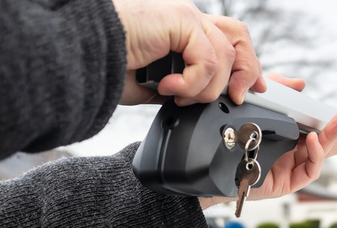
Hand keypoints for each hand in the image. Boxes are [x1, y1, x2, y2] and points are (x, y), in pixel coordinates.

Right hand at [112, 0, 265, 105]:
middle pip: (239, 36)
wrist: (82, 56)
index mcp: (183, 33)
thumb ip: (184, 87)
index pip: (228, 40)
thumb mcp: (157, 85)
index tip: (254, 89)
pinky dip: (192, 83)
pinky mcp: (180, 19)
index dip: (247, 64)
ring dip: (206, 89)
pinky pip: (207, 59)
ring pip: (226, 56)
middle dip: (247, 71)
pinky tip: (168, 88)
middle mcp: (187, 20)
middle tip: (240, 97)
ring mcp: (185, 17)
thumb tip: (203, 102)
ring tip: (178, 96)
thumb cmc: (108, 69)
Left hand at [199, 74, 336, 209]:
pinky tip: (315, 141)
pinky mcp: (286, 183)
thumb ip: (278, 92)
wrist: (211, 160)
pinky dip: (316, 155)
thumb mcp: (258, 104)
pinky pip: (309, 170)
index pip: (315, 129)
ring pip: (320, 156)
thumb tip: (301, 84)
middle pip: (325, 146)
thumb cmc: (232, 135)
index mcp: (285, 137)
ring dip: (332, 140)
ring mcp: (289, 168)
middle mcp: (289, 153)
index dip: (332, 126)